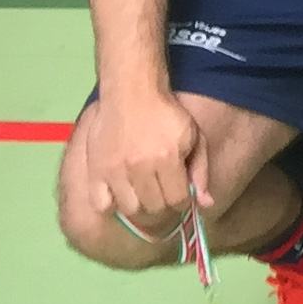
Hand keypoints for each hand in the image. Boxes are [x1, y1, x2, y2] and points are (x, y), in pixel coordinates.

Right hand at [87, 86, 205, 230]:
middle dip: (164, 208)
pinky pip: (101, 203)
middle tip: (164, 198)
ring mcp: (115, 171)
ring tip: (145, 198)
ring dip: (141, 209)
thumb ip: (200, 171)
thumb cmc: (167, 115)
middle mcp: (140, 168)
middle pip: (154, 208)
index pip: (177, 200)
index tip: (181, 196)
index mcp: (167, 159)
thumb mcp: (194, 137)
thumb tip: (206, 204)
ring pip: (130, 210)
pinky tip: (121, 196)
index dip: (183, 203)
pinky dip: (112, 206)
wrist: (132, 93)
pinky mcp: (96, 170)